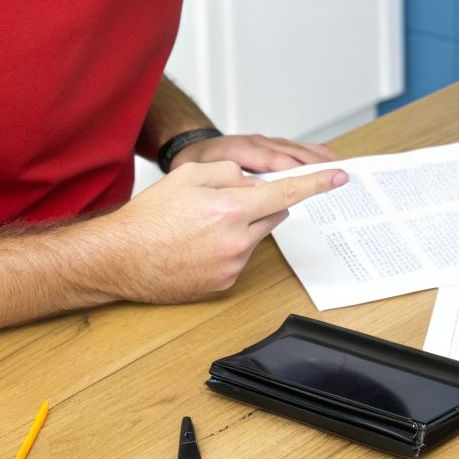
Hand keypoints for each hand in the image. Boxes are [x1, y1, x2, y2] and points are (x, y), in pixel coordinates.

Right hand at [92, 160, 346, 303]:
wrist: (119, 258)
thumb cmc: (149, 216)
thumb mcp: (188, 176)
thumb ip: (230, 173)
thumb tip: (254, 182)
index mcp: (230, 210)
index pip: (285, 193)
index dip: (316, 184)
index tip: (339, 177)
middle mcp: (237, 241)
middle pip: (273, 214)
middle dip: (260, 203)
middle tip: (225, 202)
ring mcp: (231, 266)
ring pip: (255, 236)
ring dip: (241, 227)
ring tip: (200, 227)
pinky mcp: (223, 284)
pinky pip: (240, 258)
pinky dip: (228, 248)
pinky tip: (197, 246)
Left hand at [171, 132, 336, 173]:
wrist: (187, 144)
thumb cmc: (193, 163)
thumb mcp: (197, 173)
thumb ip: (224, 184)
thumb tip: (257, 197)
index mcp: (238, 149)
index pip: (274, 160)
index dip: (297, 170)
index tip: (320, 176)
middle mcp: (254, 142)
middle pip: (290, 153)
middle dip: (314, 163)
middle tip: (337, 173)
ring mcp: (263, 141)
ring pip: (294, 148)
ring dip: (316, 156)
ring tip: (337, 165)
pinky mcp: (268, 144)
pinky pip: (292, 147)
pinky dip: (311, 151)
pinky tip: (325, 156)